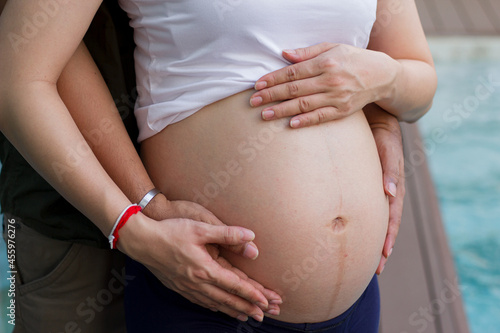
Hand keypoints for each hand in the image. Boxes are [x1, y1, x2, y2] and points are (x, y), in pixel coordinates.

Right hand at [119, 198, 281, 321]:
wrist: (142, 241)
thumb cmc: (171, 232)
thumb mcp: (200, 228)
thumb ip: (227, 233)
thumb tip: (251, 235)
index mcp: (205, 269)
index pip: (235, 285)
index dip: (252, 294)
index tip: (266, 301)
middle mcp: (197, 283)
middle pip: (228, 299)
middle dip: (247, 307)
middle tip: (263, 315)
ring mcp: (187, 288)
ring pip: (215, 303)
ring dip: (233, 310)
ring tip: (246, 316)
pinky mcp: (180, 287)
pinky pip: (202, 302)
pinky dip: (215, 307)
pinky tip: (219, 308)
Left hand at [250, 42, 398, 127]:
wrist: (383, 75)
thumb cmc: (354, 59)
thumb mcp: (333, 48)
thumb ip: (308, 52)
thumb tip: (284, 54)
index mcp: (326, 62)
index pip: (294, 72)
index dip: (274, 78)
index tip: (257, 84)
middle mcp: (331, 80)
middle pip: (295, 89)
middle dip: (272, 95)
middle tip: (254, 101)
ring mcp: (337, 97)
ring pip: (304, 105)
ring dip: (282, 110)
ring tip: (265, 114)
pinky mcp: (343, 111)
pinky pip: (321, 117)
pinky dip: (306, 121)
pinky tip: (291, 124)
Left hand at [364, 104, 404, 274]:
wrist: (375, 123)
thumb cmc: (382, 136)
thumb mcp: (388, 151)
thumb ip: (390, 171)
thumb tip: (390, 193)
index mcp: (394, 188)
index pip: (392, 218)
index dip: (388, 237)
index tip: (383, 256)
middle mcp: (388, 194)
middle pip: (386, 226)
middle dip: (382, 248)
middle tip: (376, 270)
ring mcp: (379, 192)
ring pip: (377, 221)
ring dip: (375, 241)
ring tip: (370, 261)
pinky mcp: (367, 187)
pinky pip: (367, 209)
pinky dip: (365, 225)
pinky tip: (355, 234)